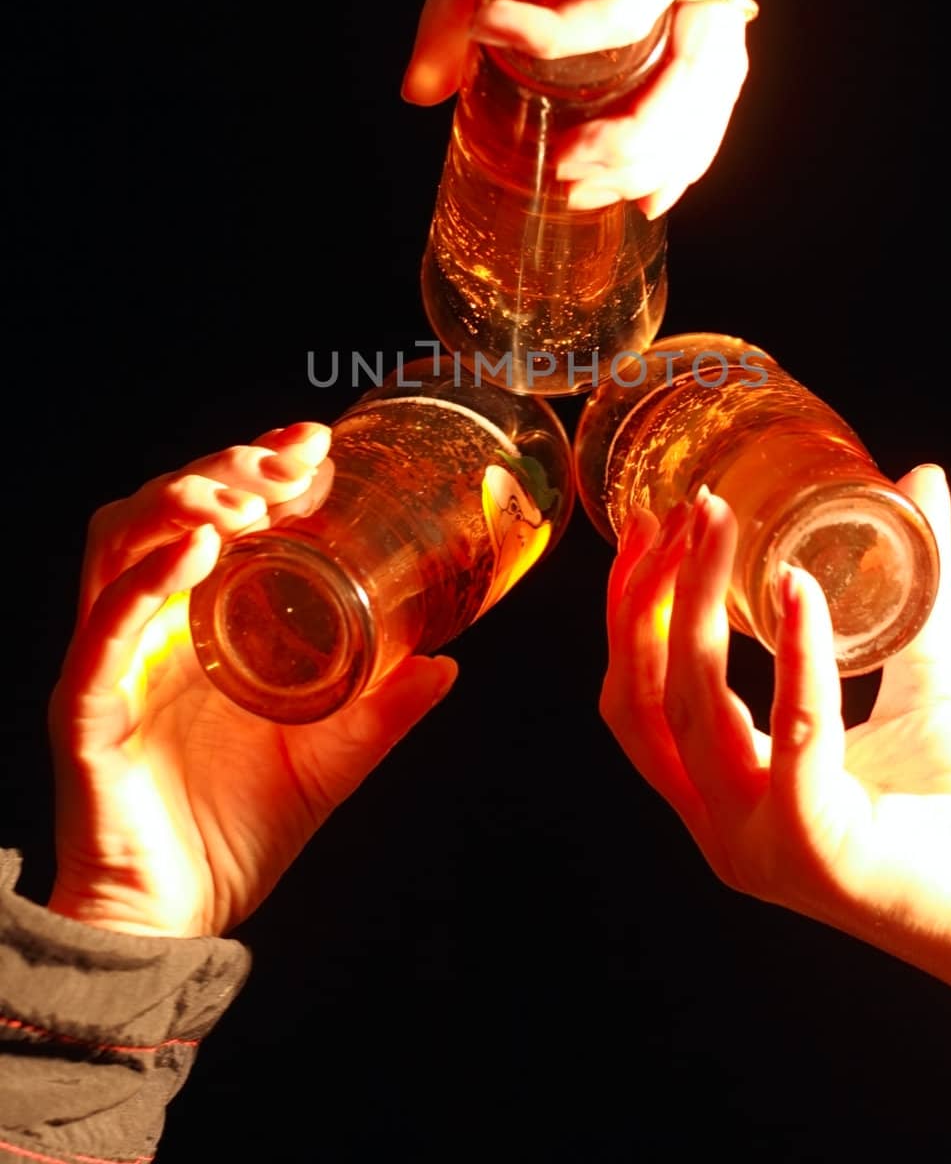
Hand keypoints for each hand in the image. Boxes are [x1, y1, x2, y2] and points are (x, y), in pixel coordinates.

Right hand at [47, 422, 457, 937]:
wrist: (174, 924)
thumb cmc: (231, 834)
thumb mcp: (329, 761)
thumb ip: (382, 713)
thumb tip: (446, 665)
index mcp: (199, 623)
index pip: (213, 513)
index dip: (256, 465)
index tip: (314, 443)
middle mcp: (151, 626)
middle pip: (165, 507)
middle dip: (225, 467)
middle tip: (289, 465)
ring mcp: (116, 660)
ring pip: (121, 542)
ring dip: (184, 501)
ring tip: (250, 500)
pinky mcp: (88, 708)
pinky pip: (104, 630)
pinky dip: (146, 579)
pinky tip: (198, 550)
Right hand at [602, 466, 950, 1127]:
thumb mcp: (923, 677)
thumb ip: (918, 586)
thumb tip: (921, 478)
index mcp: (727, 792)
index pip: (637, 696)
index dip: (632, 608)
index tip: (652, 524)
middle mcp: (724, 824)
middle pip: (640, 697)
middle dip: (645, 595)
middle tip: (683, 512)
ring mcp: (760, 843)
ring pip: (689, 709)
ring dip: (695, 605)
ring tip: (719, 527)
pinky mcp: (814, 851)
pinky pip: (791, 735)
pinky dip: (793, 654)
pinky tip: (802, 587)